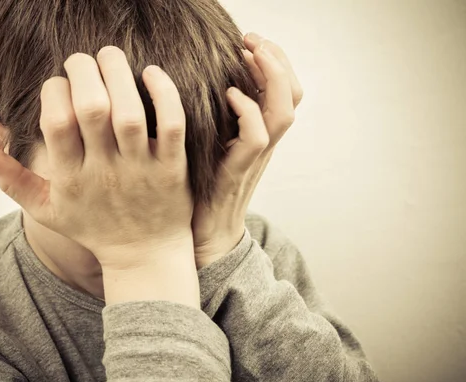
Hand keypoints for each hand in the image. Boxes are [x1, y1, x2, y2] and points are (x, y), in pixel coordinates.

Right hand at [0, 46, 193, 271]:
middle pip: (91, 109)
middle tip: (82, 60)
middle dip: (83, 72)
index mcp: (71, 179)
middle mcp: (104, 172)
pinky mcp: (171, 168)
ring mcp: (140, 170)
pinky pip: (171, 125)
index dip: (55, 91)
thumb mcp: (46, 210)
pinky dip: (164, 94)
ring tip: (109, 56)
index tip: (60, 85)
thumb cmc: (93, 228)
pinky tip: (151, 74)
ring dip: (118, 74)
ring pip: (128, 112)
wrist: (144, 256)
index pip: (56, 122)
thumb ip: (11, 180)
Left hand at [192, 33, 303, 267]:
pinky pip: (257, 137)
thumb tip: (200, 79)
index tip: (249, 39)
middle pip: (293, 93)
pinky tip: (229, 94)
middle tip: (251, 39)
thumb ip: (216, 114)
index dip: (275, 60)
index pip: (285, 88)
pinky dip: (247, 111)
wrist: (203, 231)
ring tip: (248, 54)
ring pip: (283, 111)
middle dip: (276, 59)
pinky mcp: (238, 170)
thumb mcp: (212, 142)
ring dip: (271, 77)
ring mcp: (255, 157)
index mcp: (260, 131)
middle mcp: (264, 141)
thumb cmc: (202, 184)